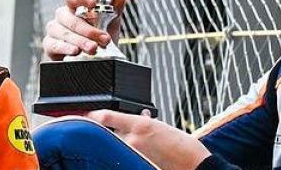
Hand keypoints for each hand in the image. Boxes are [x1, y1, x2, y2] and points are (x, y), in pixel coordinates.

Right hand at [41, 0, 126, 59]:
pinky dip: (65, 48)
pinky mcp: (49, 45)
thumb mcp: (110, 24)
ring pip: (63, 32)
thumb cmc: (98, 39)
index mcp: (75, 7)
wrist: (94, 61)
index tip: (93, 4)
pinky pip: (54, 44)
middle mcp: (63, 16)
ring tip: (93, 48)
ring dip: (80, 40)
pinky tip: (75, 51)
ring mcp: (54, 30)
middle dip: (88, 29)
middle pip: (69, 17)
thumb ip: (115, 10)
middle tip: (103, 39)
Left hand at [86, 110, 210, 169]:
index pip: (106, 116)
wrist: (193, 163)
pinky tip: (134, 154)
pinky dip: (123, 155)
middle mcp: (133, 139)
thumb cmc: (181, 145)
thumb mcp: (161, 127)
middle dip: (108, 132)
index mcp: (139, 124)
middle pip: (107, 133)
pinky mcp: (135, 164)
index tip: (87, 115)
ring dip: (118, 144)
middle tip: (110, 132)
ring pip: (115, 146)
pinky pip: (122, 157)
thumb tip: (139, 115)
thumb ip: (145, 121)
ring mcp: (133, 154)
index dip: (93, 115)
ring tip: (137, 145)